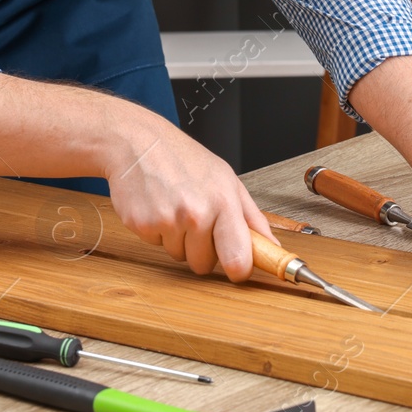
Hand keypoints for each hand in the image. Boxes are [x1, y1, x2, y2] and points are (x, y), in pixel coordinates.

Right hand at [104, 114, 274, 280]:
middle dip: (202, 250)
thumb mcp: (227, 179)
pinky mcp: (141, 225)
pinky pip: (156, 246)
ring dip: (178, 240)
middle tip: (197, 220)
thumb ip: (252, 217)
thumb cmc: (184, 158)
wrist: (137, 141)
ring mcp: (166, 220)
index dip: (239, 270)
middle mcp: (195, 213)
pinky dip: (157, 232)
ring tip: (175, 208)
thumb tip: (273, 246)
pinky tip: (158, 206)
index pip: (238, 258)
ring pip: (179, 256)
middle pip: (204, 265)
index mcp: (222, 201)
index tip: (238, 268)